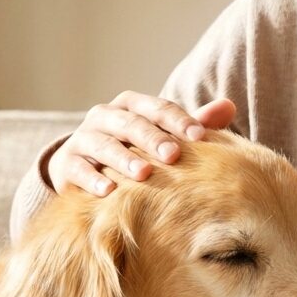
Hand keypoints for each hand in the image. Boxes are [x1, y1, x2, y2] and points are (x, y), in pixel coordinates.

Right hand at [47, 91, 236, 195]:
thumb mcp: (162, 136)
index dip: (178, 119)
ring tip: (143, 174)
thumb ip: (193, 124)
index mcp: (131, 106)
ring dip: (123, 158)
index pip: (157, 108)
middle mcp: (105, 117)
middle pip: (130, 123)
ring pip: (104, 144)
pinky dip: (92, 179)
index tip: (200, 136)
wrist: (82, 170)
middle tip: (173, 154)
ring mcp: (83, 139)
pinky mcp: (66, 164)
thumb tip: (229, 106)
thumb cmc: (133, 151)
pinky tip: (108, 191)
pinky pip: (79, 169)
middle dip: (152, 138)